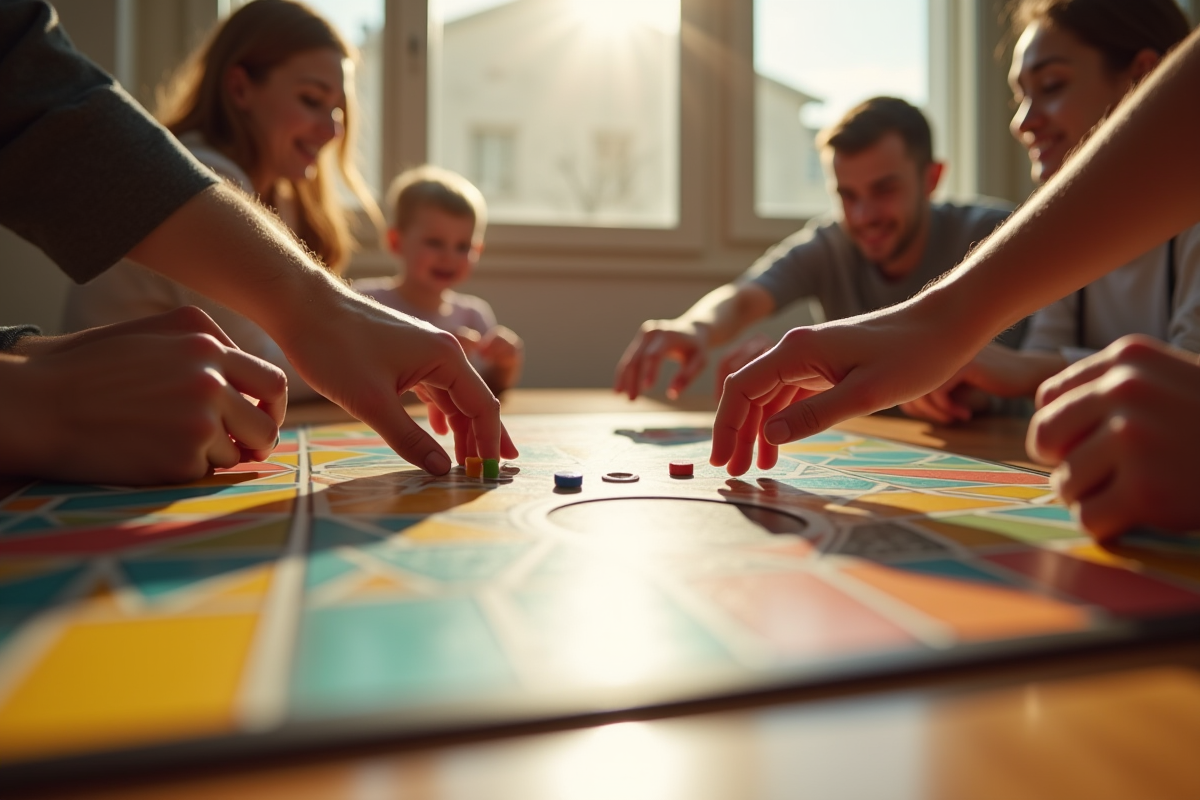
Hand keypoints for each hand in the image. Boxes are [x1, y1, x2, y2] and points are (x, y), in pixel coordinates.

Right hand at [0, 307, 284, 484]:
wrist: (40, 403)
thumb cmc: (93, 367)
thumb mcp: (154, 334)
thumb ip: (210, 346)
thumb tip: (255, 380)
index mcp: (207, 346)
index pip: (272, 383)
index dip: (272, 408)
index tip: (262, 419)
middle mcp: (210, 381)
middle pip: (265, 426)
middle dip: (258, 442)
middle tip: (243, 450)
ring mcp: (199, 421)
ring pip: (235, 455)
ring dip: (213, 457)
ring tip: (165, 443)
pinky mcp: (181, 459)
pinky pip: (203, 474)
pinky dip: (183, 471)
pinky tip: (147, 455)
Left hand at [279, 291, 517, 472]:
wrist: (303, 308)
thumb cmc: (335, 349)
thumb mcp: (372, 402)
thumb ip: (408, 438)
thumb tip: (442, 470)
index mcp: (446, 357)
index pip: (484, 406)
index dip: (490, 442)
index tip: (489, 474)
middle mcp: (443, 352)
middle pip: (475, 402)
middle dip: (484, 439)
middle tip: (493, 473)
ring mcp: (425, 353)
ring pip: (454, 398)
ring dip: (461, 430)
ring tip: (466, 462)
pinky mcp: (407, 356)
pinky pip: (435, 390)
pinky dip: (441, 414)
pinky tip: (439, 433)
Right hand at [614, 320, 707, 399]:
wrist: (692, 330)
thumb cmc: (697, 349)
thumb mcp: (700, 362)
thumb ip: (687, 377)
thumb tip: (671, 395)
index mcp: (668, 335)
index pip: (653, 355)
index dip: (649, 372)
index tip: (647, 389)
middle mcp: (652, 332)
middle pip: (637, 358)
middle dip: (633, 380)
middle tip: (632, 400)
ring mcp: (643, 334)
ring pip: (630, 358)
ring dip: (624, 378)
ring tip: (622, 396)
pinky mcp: (639, 339)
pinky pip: (629, 357)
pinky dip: (624, 373)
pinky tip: (620, 388)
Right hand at [710, 305, 986, 475]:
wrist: (946, 325)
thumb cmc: (913, 355)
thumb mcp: (866, 393)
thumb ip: (814, 415)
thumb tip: (770, 435)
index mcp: (796, 350)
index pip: (741, 388)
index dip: (726, 425)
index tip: (721, 460)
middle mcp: (795, 349)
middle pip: (748, 393)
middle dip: (736, 432)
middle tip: (732, 472)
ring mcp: (809, 356)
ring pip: (767, 396)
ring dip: (756, 430)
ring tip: (753, 467)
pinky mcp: (824, 364)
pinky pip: (789, 395)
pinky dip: (779, 421)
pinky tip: (778, 446)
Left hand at [900, 345, 1064, 423]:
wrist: (1027, 373)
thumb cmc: (990, 379)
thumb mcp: (955, 382)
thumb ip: (931, 386)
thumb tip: (905, 406)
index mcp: (930, 346)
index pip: (899, 376)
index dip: (911, 402)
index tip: (932, 414)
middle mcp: (936, 345)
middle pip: (904, 382)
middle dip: (919, 409)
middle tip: (940, 420)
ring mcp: (950, 352)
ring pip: (920, 389)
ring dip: (934, 412)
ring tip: (951, 419)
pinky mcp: (965, 364)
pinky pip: (939, 392)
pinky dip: (948, 409)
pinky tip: (965, 414)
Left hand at [1028, 334, 1199, 540]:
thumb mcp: (1168, 382)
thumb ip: (1112, 391)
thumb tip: (1044, 432)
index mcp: (1127, 358)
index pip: (1048, 397)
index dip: (1063, 428)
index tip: (1094, 442)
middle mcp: (1125, 389)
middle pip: (1044, 437)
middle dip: (1064, 462)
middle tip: (1098, 476)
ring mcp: (1134, 438)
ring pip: (1065, 482)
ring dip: (1091, 497)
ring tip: (1133, 493)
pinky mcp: (1145, 489)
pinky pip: (1088, 518)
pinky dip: (1108, 526)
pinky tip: (1138, 516)